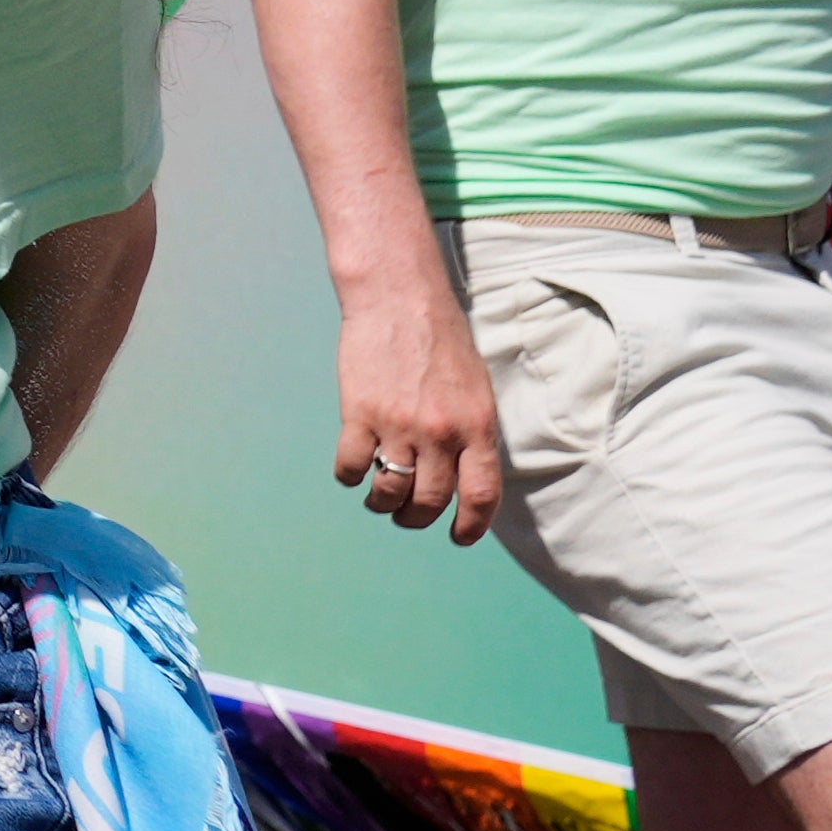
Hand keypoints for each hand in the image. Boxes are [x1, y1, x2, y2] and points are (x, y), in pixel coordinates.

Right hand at [335, 279, 504, 542]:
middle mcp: (441, 431)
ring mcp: (398, 423)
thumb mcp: (476, 387)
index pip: (481, 495)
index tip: (458, 536)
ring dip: (382, 503)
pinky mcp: (359, 412)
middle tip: (407, 514)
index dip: (470, 527)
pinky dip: (351, 475)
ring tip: (379, 497)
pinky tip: (354, 466)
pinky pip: (352, 466)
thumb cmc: (441, 336)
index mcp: (477, 424)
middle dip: (416, 518)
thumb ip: (474, 433)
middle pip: (429, 501)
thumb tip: (464, 478)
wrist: (398, 294)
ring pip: (389, 491)